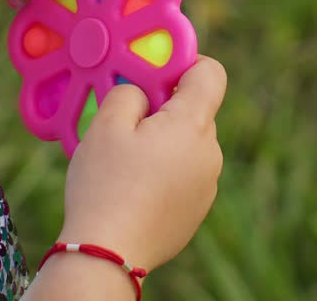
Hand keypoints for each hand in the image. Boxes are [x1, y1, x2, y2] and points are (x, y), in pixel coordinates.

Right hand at [58, 56, 226, 272]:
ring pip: (188, 144)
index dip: (185, 62)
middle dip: (164, 107)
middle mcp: (210, 153)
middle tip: (127, 119)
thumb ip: (128, 92)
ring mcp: (207, 184)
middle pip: (195, 111)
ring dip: (163, 141)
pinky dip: (164, 171)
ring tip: (125, 160)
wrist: (108, 254)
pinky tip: (133, 187)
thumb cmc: (105, 186)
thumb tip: (141, 91)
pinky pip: (184, 173)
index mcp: (193, 125)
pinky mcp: (197, 209)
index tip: (155, 71)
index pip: (211, 73)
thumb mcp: (106, 125)